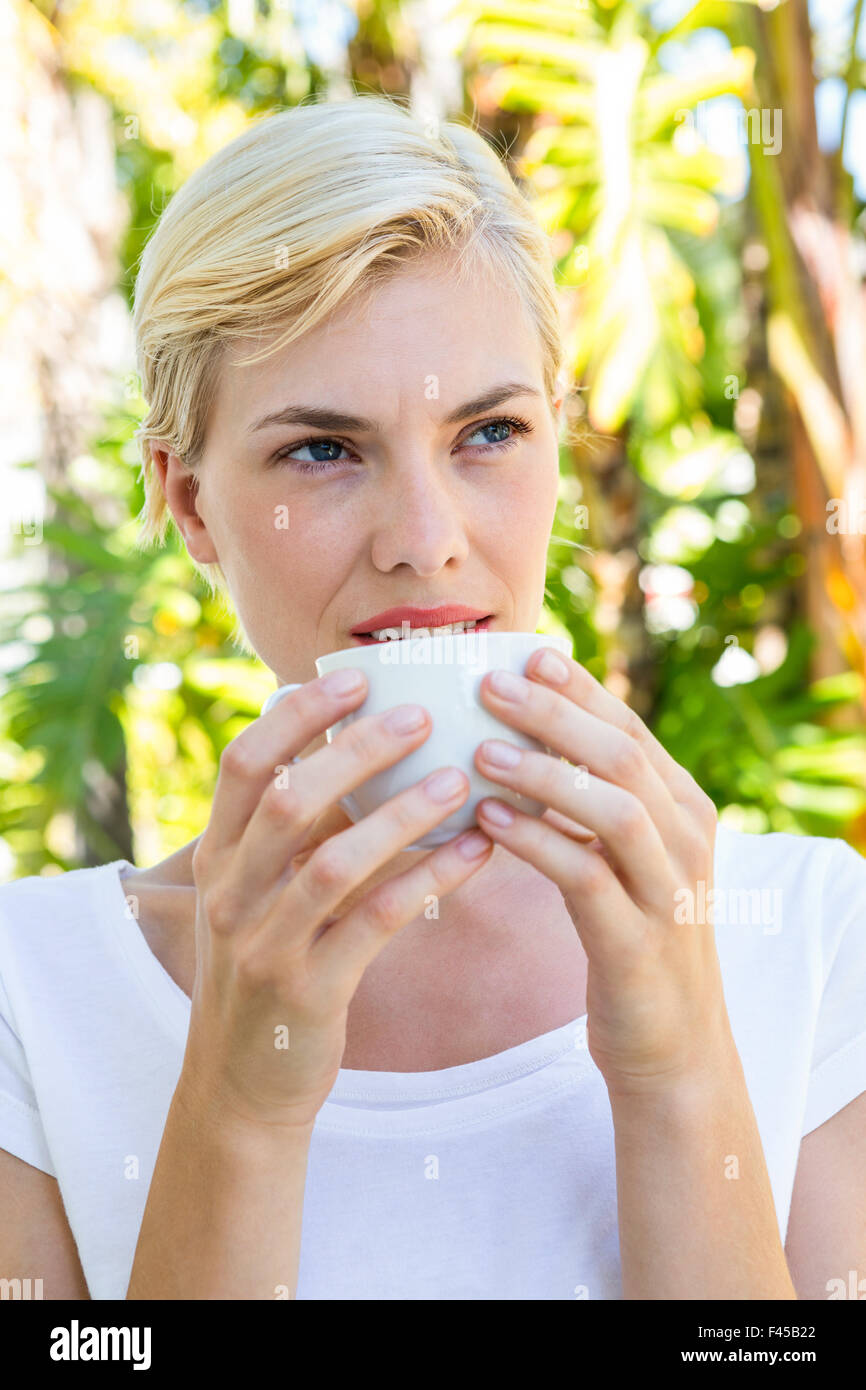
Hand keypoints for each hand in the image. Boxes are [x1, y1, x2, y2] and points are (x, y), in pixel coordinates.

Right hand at [183, 672, 493, 1133]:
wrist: (240, 1086)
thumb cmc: (267, 968)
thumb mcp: (258, 896)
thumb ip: (295, 833)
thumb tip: (357, 751)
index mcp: (218, 859)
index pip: (245, 764)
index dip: (296, 715)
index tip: (354, 677)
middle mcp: (230, 894)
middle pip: (289, 800)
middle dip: (355, 750)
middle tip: (421, 715)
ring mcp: (264, 945)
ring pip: (333, 862)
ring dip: (401, 814)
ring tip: (460, 778)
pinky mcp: (308, 991)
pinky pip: (376, 923)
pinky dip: (427, 880)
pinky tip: (475, 852)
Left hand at [473, 647, 730, 1095]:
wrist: (673, 1049)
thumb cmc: (629, 940)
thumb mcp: (623, 862)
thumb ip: (589, 804)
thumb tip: (517, 741)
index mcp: (683, 809)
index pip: (630, 729)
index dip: (578, 688)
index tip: (525, 653)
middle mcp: (687, 839)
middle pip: (623, 755)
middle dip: (556, 714)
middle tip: (490, 684)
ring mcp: (670, 891)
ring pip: (614, 809)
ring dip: (545, 773)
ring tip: (481, 748)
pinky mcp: (639, 944)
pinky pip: (587, 878)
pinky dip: (538, 842)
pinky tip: (488, 820)